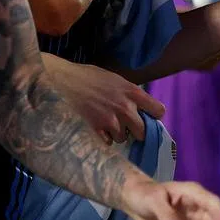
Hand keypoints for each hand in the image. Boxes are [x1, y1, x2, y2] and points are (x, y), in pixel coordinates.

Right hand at [45, 57, 164, 143]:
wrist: (62, 81)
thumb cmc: (86, 76)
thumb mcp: (112, 79)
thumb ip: (126, 93)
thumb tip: (136, 105)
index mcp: (131, 92)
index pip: (158, 110)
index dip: (154, 115)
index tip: (148, 116)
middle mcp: (125, 108)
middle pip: (143, 131)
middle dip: (135, 130)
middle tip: (125, 125)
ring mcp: (111, 121)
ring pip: (123, 138)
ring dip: (117, 134)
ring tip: (104, 123)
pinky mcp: (98, 131)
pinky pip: (108, 143)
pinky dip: (103, 139)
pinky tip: (95, 128)